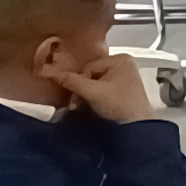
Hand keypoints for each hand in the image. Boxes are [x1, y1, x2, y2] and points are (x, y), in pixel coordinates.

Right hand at [40, 45, 155, 124]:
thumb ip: (73, 82)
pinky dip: (98, 95)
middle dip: (83, 88)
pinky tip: (95, 105)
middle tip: (77, 104)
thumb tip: (48, 71)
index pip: (89, 67)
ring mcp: (126, 74)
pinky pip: (105, 86)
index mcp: (120, 59)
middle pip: (93, 73)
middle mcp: (125, 63)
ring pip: (98, 80)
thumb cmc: (119, 106)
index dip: (79, 82)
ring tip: (85, 106)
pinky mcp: (126, 86)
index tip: (75, 99)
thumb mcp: (94, 93)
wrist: (137, 127)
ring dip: (89, 92)